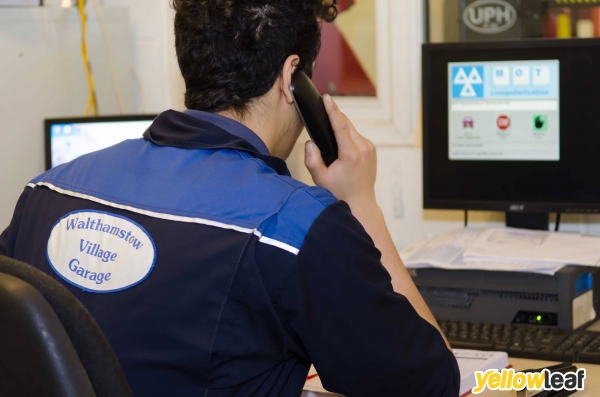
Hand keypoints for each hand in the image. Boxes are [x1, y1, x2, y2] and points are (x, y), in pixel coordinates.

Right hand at [304, 94, 377, 210]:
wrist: (360, 203)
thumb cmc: (339, 192)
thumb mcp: (320, 180)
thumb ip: (312, 161)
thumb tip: (310, 143)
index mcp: (351, 154)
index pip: (341, 125)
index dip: (332, 110)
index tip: (326, 98)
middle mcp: (363, 148)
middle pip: (346, 123)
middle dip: (334, 115)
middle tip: (322, 106)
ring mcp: (369, 148)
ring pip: (352, 128)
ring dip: (340, 125)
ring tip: (328, 123)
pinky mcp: (371, 149)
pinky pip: (356, 136)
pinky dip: (347, 134)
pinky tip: (339, 139)